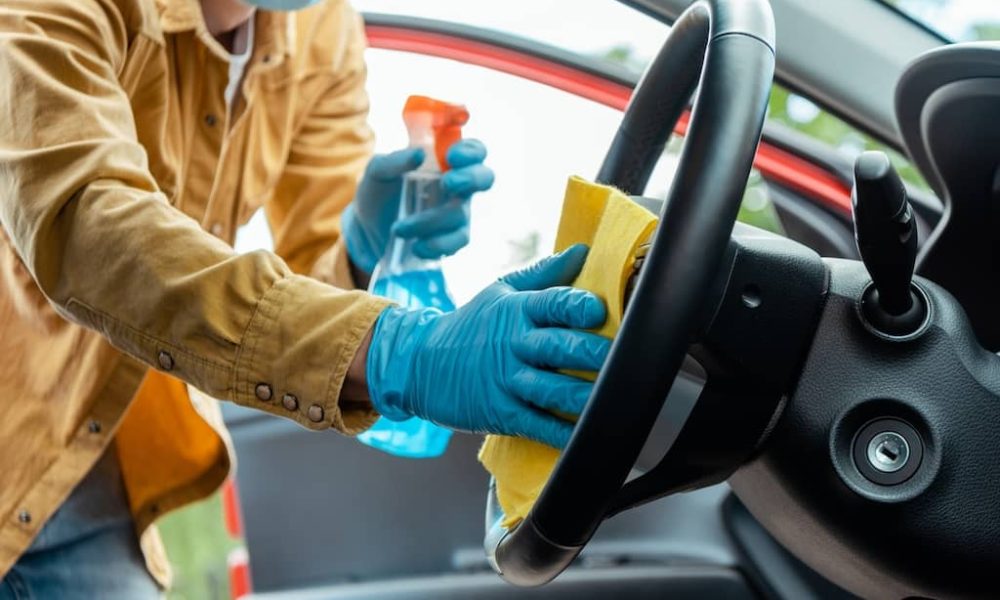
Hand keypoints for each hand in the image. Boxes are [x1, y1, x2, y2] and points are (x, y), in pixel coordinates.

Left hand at [341, 140, 493, 274]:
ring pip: (461, 214)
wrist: (367, 230)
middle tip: (447, 183)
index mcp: (444, 162)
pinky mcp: (452, 239)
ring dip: (431, 221)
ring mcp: (457, 213)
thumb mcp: (378, 171)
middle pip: (485, 178)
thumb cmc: (378, 191)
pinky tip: (416, 247)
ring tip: (400, 228)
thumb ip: (395, 160)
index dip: (471, 151)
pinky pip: (457, 241)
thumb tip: (417, 154)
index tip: (451, 156)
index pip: (473, 150)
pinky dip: (437, 244)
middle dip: (471, 178)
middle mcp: (458, 186)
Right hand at [366, 244, 609, 447]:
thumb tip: (583, 251)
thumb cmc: (468, 326)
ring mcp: (506, 381)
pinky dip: (561, 432)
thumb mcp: (499, 292)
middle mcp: (513, 344)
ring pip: (552, 389)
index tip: (600, 310)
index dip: (578, 306)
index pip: (553, 303)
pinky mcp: (501, 412)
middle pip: (559, 347)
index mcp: (516, 311)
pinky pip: (537, 423)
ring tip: (614, 396)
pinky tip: (585, 432)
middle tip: (623, 357)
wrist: (418, 362)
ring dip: (585, 395)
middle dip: (593, 354)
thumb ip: (544, 274)